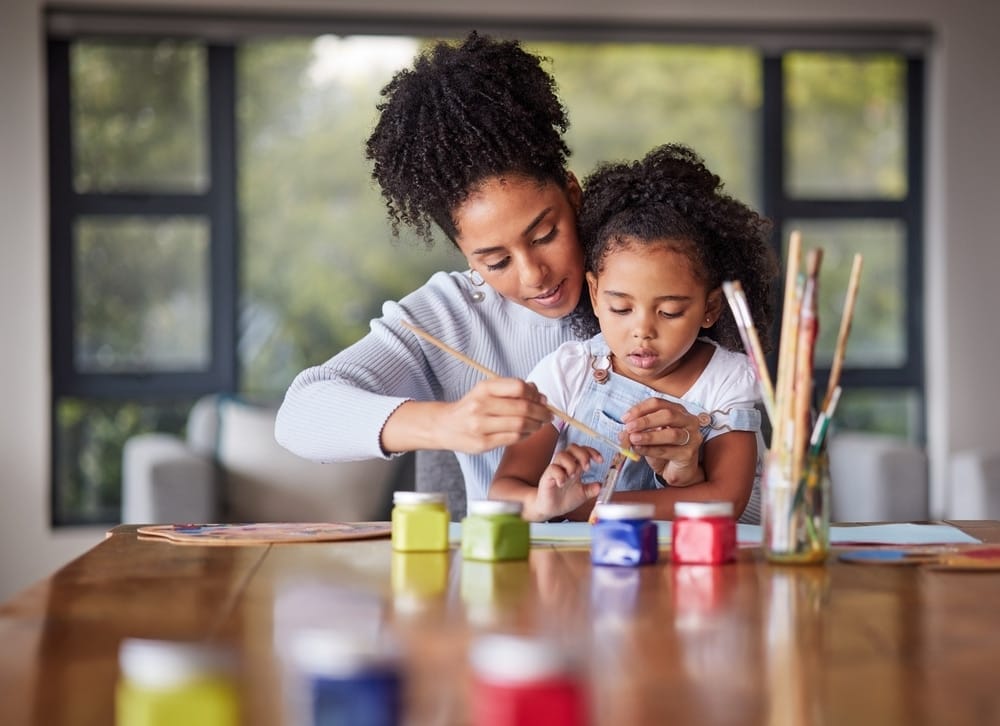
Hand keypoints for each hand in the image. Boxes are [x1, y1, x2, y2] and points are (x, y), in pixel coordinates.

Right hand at [437, 378, 553, 453]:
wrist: (445, 426)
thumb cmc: (471, 407)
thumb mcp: (487, 391)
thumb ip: (512, 390)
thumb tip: (541, 396)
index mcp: (484, 388)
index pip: (518, 387)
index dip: (535, 394)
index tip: (542, 399)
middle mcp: (480, 405)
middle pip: (523, 408)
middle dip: (541, 412)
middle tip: (548, 415)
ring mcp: (480, 425)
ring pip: (520, 425)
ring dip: (536, 425)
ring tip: (540, 424)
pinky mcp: (482, 443)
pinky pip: (513, 439)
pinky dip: (526, 436)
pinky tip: (528, 433)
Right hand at [533, 444, 602, 519]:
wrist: (551, 509)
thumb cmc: (565, 499)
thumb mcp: (583, 494)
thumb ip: (592, 490)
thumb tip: (600, 486)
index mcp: (576, 467)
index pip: (583, 451)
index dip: (592, 452)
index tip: (600, 460)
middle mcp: (565, 466)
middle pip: (572, 448)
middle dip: (582, 454)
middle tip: (587, 468)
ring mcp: (556, 470)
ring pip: (562, 455)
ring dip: (570, 464)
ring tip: (573, 476)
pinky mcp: (547, 477)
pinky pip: (552, 469)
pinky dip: (560, 475)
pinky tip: (562, 483)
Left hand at [621, 398, 704, 486]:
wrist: (677, 470)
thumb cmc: (664, 448)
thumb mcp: (648, 436)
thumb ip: (636, 431)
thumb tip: (623, 432)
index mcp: (677, 410)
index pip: (658, 403)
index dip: (640, 409)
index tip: (625, 418)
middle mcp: (688, 421)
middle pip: (668, 415)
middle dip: (646, 421)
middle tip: (629, 427)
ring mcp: (691, 437)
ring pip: (671, 434)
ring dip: (649, 436)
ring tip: (633, 439)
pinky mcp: (689, 454)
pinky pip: (668, 450)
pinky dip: (650, 450)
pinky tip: (639, 449)